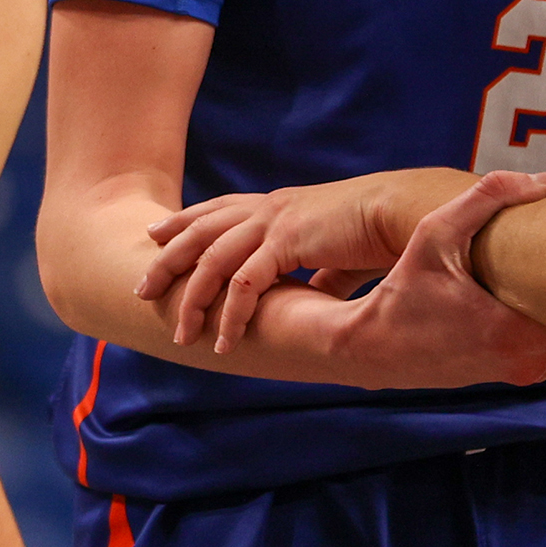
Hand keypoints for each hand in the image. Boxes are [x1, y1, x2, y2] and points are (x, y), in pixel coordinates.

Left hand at [140, 172, 442, 352]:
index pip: (218, 209)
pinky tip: (224, 341)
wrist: (403, 212)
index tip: (156, 233)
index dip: (184, 221)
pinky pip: (246, 283)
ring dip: (192, 299)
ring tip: (180, 333)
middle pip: (200, 231)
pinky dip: (231, 315)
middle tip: (142, 288)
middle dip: (167, 259)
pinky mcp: (288, 242)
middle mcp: (268, 208)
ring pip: (213, 260)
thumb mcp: (338, 250)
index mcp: (278, 205)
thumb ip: (322, 273)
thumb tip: (317, 296)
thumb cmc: (378, 230)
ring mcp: (274, 222)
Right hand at [308, 171, 545, 388]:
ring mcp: (516, 371)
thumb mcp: (434, 235)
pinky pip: (542, 343)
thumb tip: (544, 179)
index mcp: (516, 333)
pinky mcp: (506, 372)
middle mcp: (525, 361)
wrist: (368, 348)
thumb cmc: (401, 293)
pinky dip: (543, 320)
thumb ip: (486, 199)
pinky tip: (538, 293)